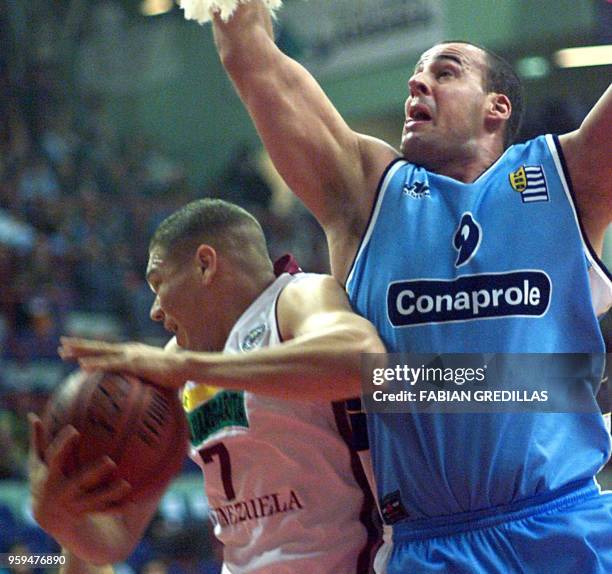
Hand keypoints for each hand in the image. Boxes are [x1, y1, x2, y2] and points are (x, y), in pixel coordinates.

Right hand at [28, 414, 131, 538]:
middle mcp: (63, 492)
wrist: (49, 516)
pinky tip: (133, 502)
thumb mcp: (38, 463)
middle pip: (79, 482)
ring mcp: (76, 505)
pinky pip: (105, 511)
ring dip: (110, 493)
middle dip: (93, 473)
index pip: (55, 459)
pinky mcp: (88, 513)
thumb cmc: (45, 479)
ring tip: (126, 484)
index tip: (74, 430)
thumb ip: (38, 441)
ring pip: (95, 501)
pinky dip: (118, 508)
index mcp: (50, 477)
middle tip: (110, 461)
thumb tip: (32, 416)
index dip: (63, 445)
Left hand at [58, 337, 187, 389]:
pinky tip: (81, 366)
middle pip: (99, 347)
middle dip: (79, 345)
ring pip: (99, 352)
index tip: (75, 348)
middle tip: (61, 344)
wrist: (186, 366)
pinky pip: (109, 364)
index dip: (91, 348)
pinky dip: (95, 364)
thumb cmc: (176, 375)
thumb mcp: (157, 380)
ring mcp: (130, 355)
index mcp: (133, 352)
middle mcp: (129, 350)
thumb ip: (148, 387)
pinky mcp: (133, 363)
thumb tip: (147, 404)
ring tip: (63, 351)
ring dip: (80, 352)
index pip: (107, 349)